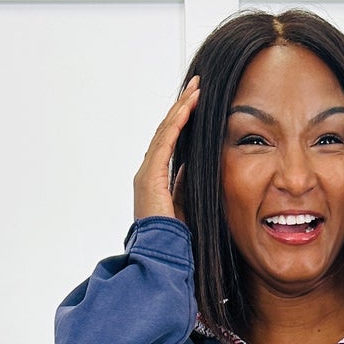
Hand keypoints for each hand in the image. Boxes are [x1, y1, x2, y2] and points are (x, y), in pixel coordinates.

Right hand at [133, 75, 199, 224]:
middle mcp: (147, 173)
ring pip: (165, 132)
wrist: (161, 255)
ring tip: (196, 90)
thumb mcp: (184, 205)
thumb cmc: (173, 238)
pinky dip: (177, 123)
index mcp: (155, 180)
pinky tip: (188, 107)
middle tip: (196, 88)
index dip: (182, 122)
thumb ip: (185, 186)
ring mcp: (147, 173)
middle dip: (182, 108)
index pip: (169, 143)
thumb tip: (193, 168)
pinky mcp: (150, 176)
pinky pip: (165, 143)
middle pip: (166, 132)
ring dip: (181, 109)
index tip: (196, 105)